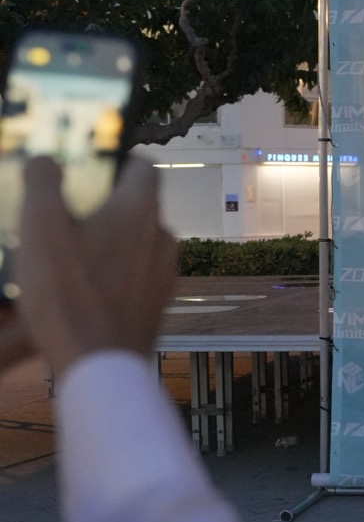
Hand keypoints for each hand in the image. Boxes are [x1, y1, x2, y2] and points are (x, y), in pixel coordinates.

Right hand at [7, 156, 176, 378]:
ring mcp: (166, 269)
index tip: (93, 168)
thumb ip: (43, 183)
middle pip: (139, 205)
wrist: (99, 363)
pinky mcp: (159, 300)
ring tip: (74, 256)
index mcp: (140, 209)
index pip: (143, 166)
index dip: (119, 160)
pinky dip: (118, 271)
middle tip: (70, 216)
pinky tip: (88, 287)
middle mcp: (163, 234)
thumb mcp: (40, 227)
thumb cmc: (68, 293)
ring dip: (112, 240)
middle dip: (107, 205)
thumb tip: (46, 159)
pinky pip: (139, 273)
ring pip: (139, 241)